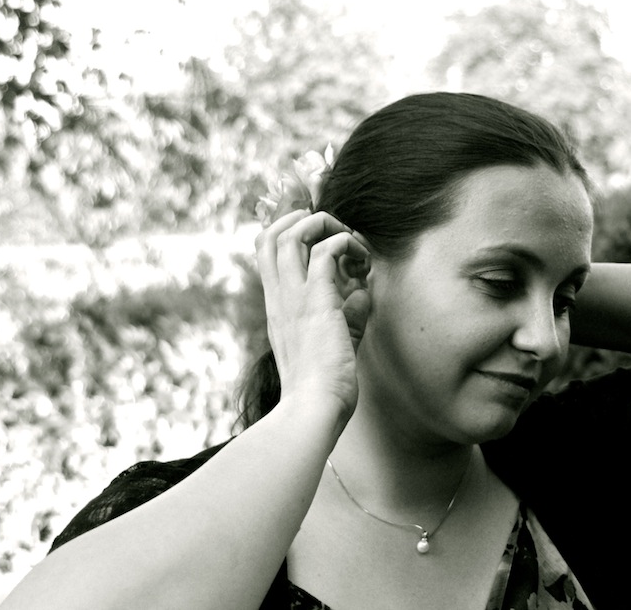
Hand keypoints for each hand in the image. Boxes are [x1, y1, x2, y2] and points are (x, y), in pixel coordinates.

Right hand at [255, 209, 370, 419]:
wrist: (313, 411)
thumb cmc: (324, 388)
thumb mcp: (337, 340)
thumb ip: (349, 314)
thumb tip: (364, 294)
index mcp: (278, 307)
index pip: (267, 253)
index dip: (287, 230)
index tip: (321, 233)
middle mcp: (279, 298)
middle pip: (269, 235)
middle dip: (301, 218)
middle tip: (334, 231)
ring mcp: (294, 298)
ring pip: (291, 234)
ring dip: (325, 225)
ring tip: (351, 242)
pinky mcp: (317, 302)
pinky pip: (326, 252)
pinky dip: (346, 244)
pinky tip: (362, 262)